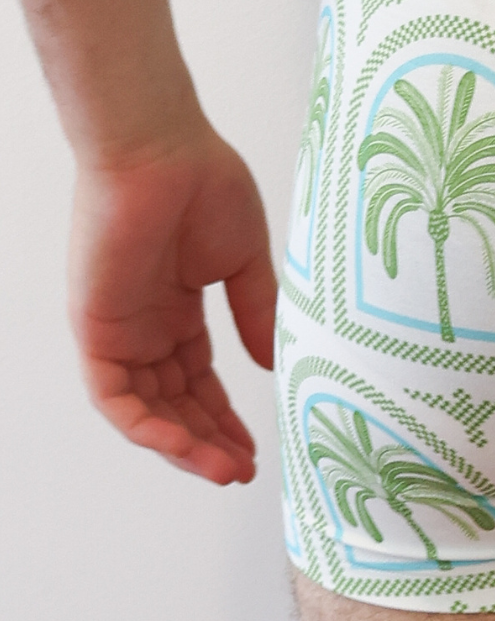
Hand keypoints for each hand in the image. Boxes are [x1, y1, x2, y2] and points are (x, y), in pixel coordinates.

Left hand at [69, 122, 277, 485]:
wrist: (162, 149)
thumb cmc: (205, 185)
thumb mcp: (244, 262)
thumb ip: (256, 314)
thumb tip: (272, 367)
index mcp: (177, 310)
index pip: (199, 381)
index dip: (227, 418)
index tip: (257, 449)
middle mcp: (145, 327)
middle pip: (175, 404)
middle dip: (209, 441)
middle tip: (245, 470)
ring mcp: (118, 331)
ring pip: (144, 410)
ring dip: (183, 445)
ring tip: (225, 468)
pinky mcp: (95, 329)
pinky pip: (114, 397)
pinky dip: (146, 427)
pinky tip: (183, 445)